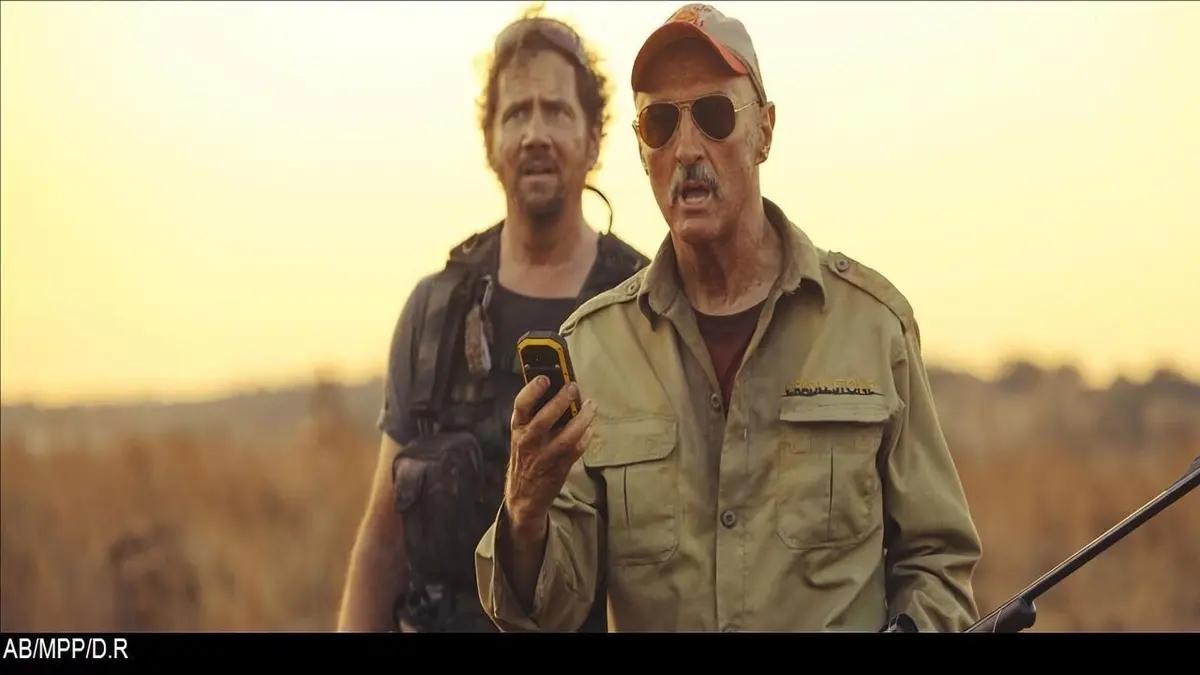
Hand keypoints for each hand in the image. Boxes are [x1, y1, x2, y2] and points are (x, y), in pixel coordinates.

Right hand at [504, 375, 596, 543]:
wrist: (524, 495)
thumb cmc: (525, 457)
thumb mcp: (522, 435)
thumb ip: (534, 416)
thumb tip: (557, 388)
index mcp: (518, 429)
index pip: (520, 406)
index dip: (532, 390)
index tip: (544, 378)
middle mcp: (529, 441)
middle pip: (545, 418)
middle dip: (561, 401)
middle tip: (574, 387)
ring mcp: (545, 456)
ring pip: (567, 435)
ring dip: (582, 418)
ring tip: (591, 406)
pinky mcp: (560, 468)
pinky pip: (577, 449)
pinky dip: (587, 436)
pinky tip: (592, 426)